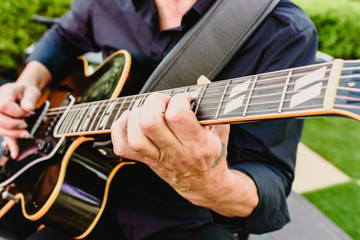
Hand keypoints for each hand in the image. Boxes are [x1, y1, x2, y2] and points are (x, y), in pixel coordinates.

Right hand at [0, 82, 40, 157]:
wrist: (23, 94)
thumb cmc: (26, 92)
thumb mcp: (31, 91)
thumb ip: (30, 99)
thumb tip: (28, 108)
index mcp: (2, 95)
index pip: (4, 106)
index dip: (18, 112)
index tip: (29, 112)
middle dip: (14, 125)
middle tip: (26, 124)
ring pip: (0, 129)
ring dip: (14, 134)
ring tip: (26, 133)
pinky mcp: (1, 125)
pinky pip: (3, 134)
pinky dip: (11, 144)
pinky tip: (16, 153)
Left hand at [111, 89, 230, 203]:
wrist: (205, 186)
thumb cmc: (212, 155)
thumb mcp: (221, 130)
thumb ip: (213, 105)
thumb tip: (202, 80)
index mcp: (198, 144)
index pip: (178, 116)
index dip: (178, 100)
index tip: (184, 99)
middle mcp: (176, 152)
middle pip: (150, 123)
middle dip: (154, 103)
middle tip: (164, 102)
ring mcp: (158, 158)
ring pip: (135, 136)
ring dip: (137, 115)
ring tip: (149, 110)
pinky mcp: (146, 161)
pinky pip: (123, 147)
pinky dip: (120, 128)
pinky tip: (130, 118)